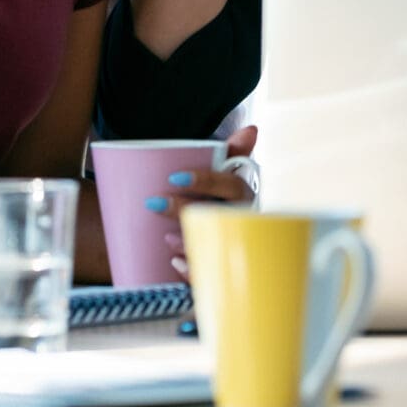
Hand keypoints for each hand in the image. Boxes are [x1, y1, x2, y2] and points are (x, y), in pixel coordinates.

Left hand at [161, 126, 259, 275]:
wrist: (219, 242)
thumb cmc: (218, 205)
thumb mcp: (222, 180)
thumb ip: (232, 154)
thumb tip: (252, 129)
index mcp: (243, 198)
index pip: (232, 186)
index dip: (206, 181)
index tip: (174, 177)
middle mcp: (243, 223)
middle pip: (219, 217)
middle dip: (186, 211)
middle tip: (154, 204)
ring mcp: (233, 248)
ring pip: (216, 248)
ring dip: (191, 241)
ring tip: (167, 238)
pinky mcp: (220, 271)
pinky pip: (211, 277)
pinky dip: (193, 271)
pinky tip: (176, 263)